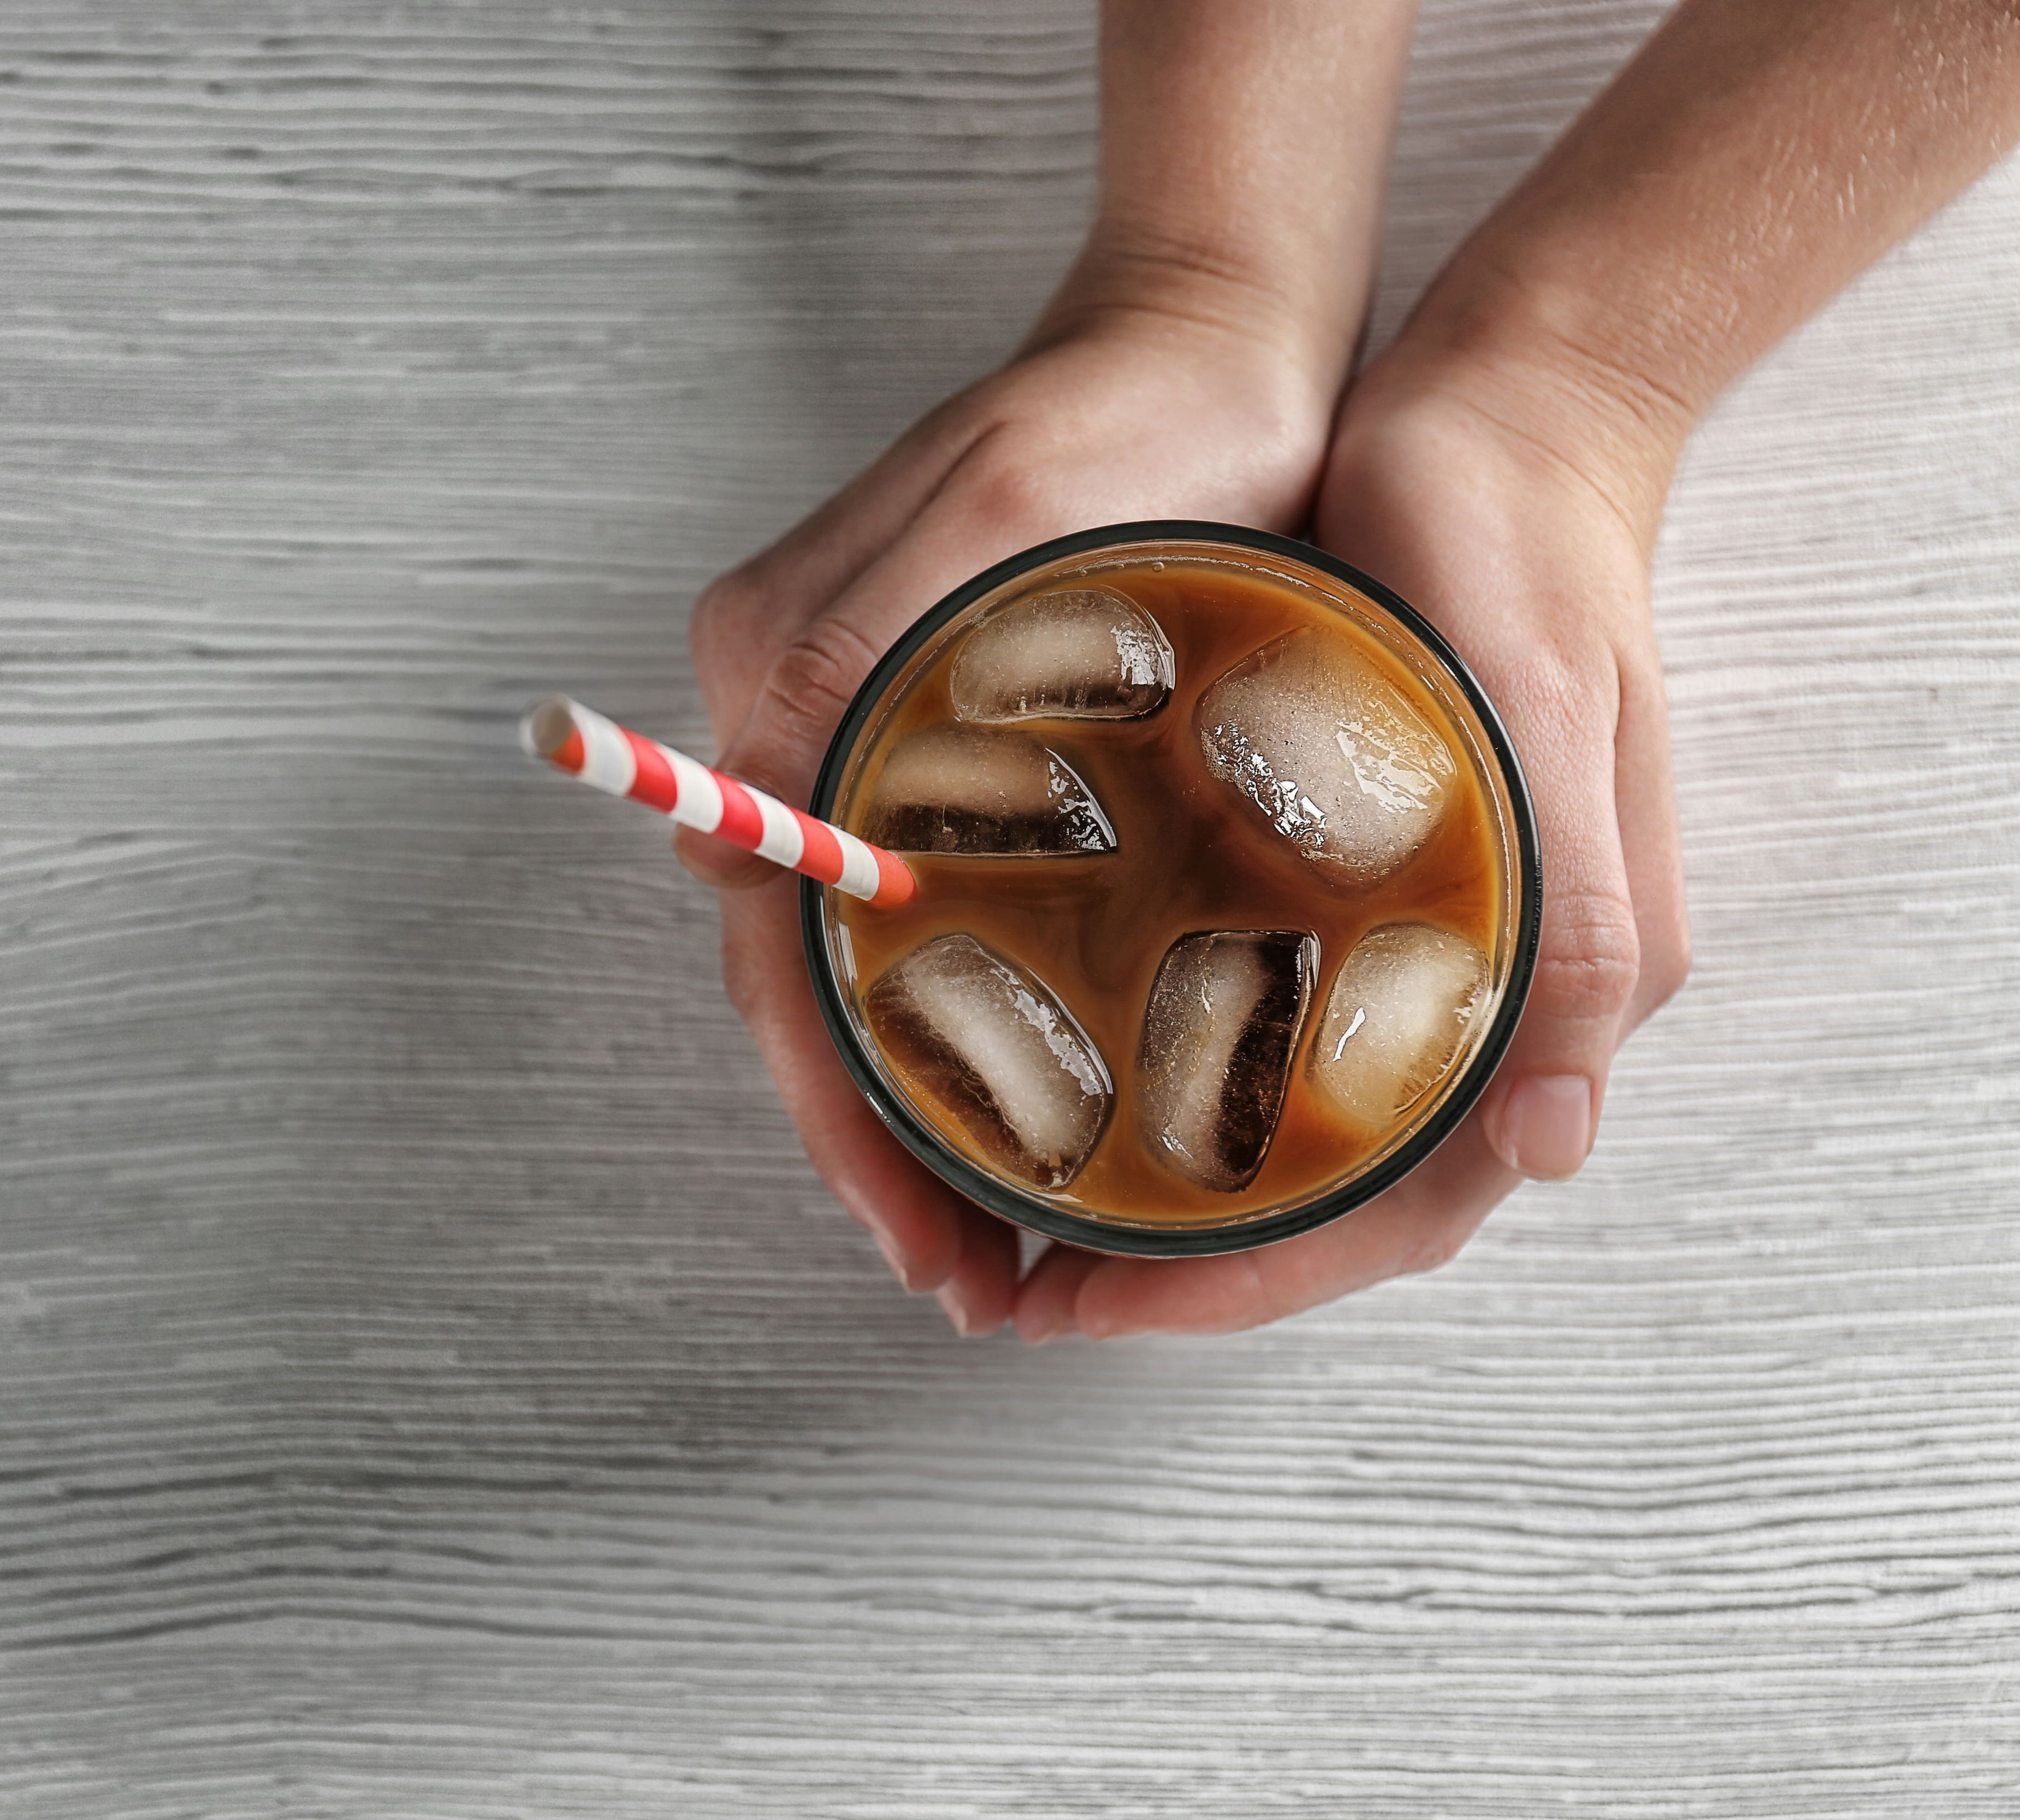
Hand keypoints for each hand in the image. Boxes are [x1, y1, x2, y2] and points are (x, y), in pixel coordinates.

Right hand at [678, 308, 1330, 1334]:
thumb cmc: (1136, 418)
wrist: (1226, 333)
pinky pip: (939, 916)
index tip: (923, 1235)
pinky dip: (974, 1022)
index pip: (784, 950)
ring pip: (873, 966)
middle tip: (969, 1278)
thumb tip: (727, 847)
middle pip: (815, 981)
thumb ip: (839, 667)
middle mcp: (809, 725)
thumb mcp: (990, 516)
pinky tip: (1039, 1097)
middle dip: (879, 1139)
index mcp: (786, 684)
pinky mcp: (961, 745)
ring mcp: (879, 739)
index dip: (842, 1110)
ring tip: (999, 1235)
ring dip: (922, 1102)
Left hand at [1008, 349, 1692, 1339]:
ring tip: (1003, 1207)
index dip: (1237, 1282)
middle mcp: (1470, 989)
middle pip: (1315, 1192)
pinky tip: (1046, 1063)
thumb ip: (1572, 933)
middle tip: (1009, 1277)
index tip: (1090, 1299)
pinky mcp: (1330, 878)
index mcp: (1547, 987)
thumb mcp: (1549, 723)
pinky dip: (1148, 1066)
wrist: (1505, 422)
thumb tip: (1553, 1144)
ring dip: (1145, 1182)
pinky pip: (1239, 1012)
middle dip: (1168, 1261)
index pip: (1391, 1208)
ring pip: (1269, 1120)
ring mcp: (1395, 938)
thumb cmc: (1525, 558)